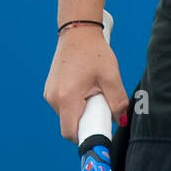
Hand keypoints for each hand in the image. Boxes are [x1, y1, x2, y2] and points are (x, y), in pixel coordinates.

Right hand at [44, 26, 130, 141]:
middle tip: (102, 108)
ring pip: (67, 115)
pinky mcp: (50, 90)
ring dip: (82, 111)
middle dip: (87, 122)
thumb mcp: (111, 76)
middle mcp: (53, 99)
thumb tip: (121, 120)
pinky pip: (63, 105)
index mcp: (67, 98)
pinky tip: (87, 88)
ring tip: (95, 92)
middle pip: (70, 124)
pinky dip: (76, 103)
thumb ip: (117, 100)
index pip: (71, 132)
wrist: (78, 32)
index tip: (100, 135)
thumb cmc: (95, 52)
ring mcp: (49, 94)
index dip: (86, 137)